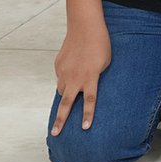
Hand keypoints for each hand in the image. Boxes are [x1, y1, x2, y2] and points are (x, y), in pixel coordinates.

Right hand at [50, 21, 110, 135]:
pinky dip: (65, 77)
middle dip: (60, 120)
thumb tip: (84, 87)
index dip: (87, 115)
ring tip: (66, 100)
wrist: (85, 27)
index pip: (89, 101)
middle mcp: (75, 77)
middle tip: (55, 133)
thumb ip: (94, 77)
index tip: (84, 128)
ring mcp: (64, 72)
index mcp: (90, 77)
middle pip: (66, 103)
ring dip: (64, 95)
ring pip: (61, 90)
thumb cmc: (101, 44)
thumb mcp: (105, 63)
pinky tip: (72, 69)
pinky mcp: (58, 65)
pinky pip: (61, 76)